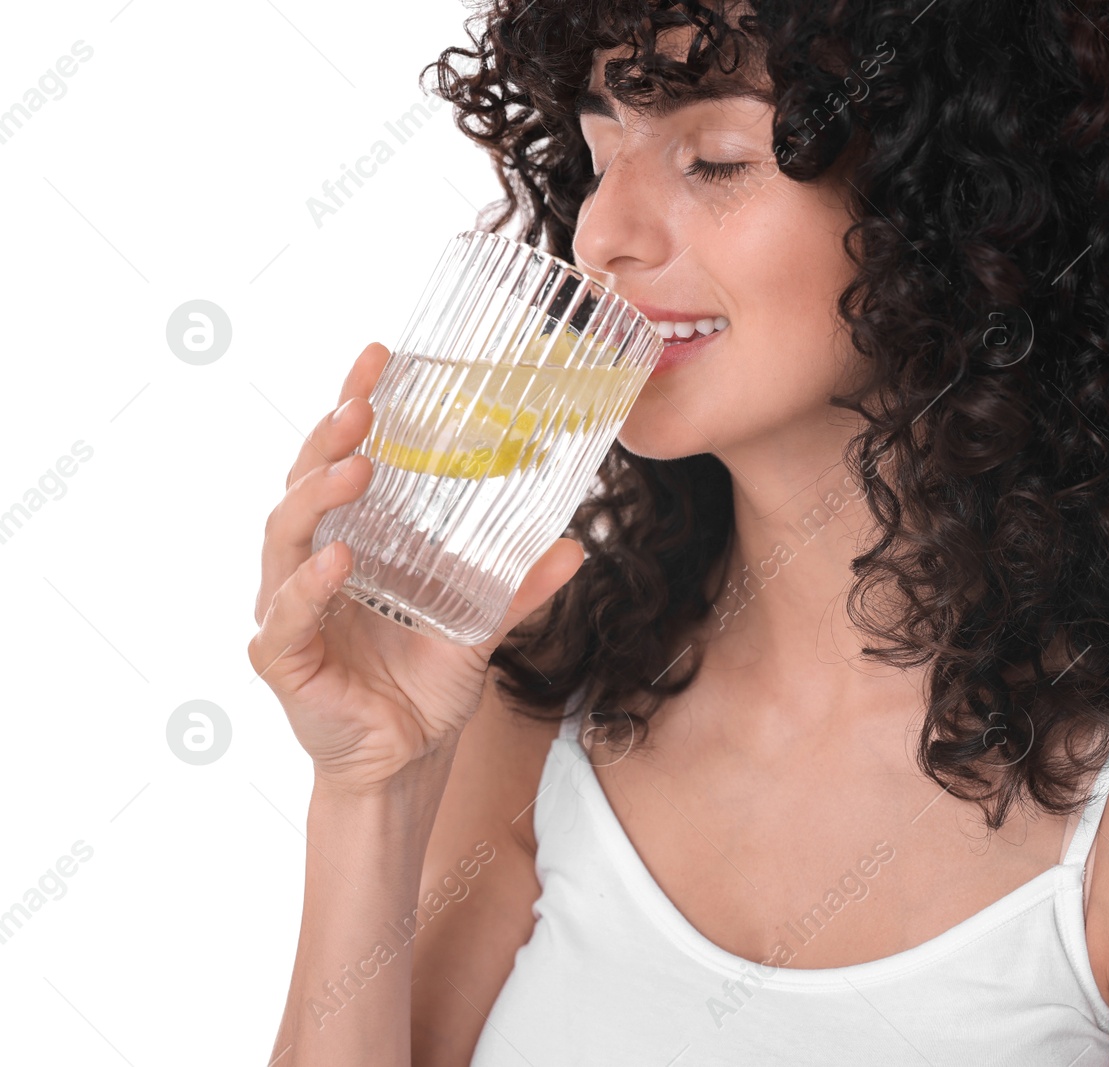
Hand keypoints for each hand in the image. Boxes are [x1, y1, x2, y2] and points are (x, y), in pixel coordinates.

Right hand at [246, 342, 583, 794]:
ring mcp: (288, 607)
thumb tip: (577, 546)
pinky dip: (308, 585)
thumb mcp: (480, 628)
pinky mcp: (281, 656)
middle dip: (330, 438)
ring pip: (284, 536)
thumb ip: (518, 588)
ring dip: (318, 496)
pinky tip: (335, 560)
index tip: (380, 356)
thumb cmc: (425, 686)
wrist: (403, 761)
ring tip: (357, 464)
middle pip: (304, 484)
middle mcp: (308, 563)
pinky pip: (286, 612)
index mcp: (351, 542)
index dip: (354, 405)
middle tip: (362, 402)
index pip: (343, 460)